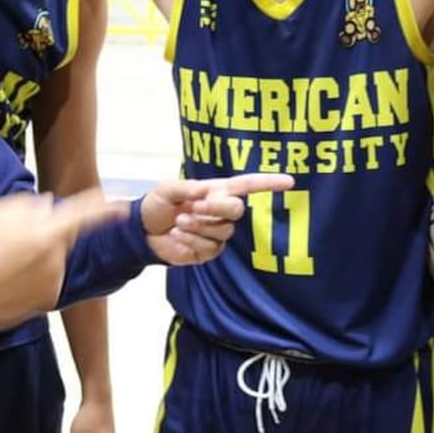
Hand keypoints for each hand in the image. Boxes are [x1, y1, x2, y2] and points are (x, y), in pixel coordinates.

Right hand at [0, 189, 127, 330]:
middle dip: (48, 233)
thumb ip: (31, 205)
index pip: (85, 216)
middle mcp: (57, 259)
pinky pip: (47, 279)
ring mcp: (53, 282)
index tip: (122, 207)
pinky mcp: (47, 301)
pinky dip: (34, 276)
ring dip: (40, 255)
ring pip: (54, 259)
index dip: (105, 209)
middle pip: (62, 236)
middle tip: (14, 238)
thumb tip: (49, 208)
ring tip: (7, 260)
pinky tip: (10, 278)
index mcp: (47, 233)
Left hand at [142, 173, 294, 265]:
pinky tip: (177, 235)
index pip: (247, 186)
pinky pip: (210, 247)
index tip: (290, 182)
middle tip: (192, 208)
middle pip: (237, 209)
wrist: (143, 231)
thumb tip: (205, 191)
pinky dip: (191, 240)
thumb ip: (186, 188)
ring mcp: (217, 232)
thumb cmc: (157, 205)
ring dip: (198, 226)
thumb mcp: (167, 189)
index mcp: (215, 191)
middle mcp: (220, 211)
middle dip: (215, 208)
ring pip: (223, 230)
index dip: (268, 183)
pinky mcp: (209, 251)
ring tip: (178, 222)